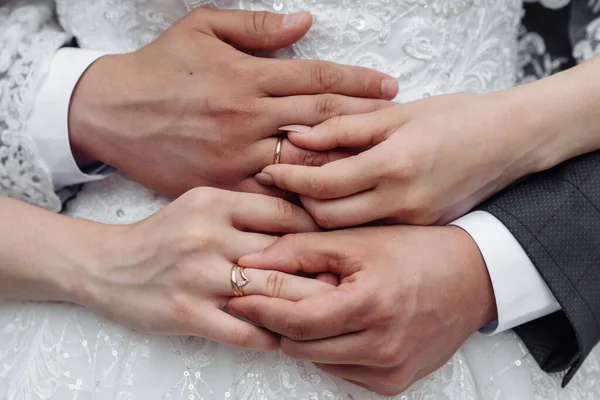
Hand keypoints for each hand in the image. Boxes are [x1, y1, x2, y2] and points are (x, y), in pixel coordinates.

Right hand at [69, 8, 396, 196]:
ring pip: (303, 160)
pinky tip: (331, 201)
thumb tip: (305, 23)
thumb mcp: (201, 29)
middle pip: (322, 119)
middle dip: (365, 120)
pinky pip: (271, 196)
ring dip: (344, 162)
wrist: (111, 112)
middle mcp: (247, 116)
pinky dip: (302, 198)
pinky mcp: (221, 185)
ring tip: (378, 164)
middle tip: (398, 126)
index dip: (359, 81)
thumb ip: (255, 27)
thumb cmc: (158, 68)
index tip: (389, 88)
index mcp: (247, 75)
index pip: (318, 77)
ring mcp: (235, 154)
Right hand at [72, 187, 333, 350]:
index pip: (284, 213)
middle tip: (352, 284)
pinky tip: (291, 339)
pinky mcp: (186, 314)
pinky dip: (272, 336)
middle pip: (283, 255)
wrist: (107, 264)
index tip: (342, 245)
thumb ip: (246, 210)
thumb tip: (301, 220)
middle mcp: (208, 236)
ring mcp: (197, 277)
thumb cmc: (164, 235)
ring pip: (269, 294)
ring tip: (333, 313)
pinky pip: (243, 331)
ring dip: (305, 307)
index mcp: (216, 203)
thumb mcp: (202, 205)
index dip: (319, 230)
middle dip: (322, 272)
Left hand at [229, 226, 496, 394]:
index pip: (297, 321)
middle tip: (269, 299)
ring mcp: (391, 370)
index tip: (239, 297)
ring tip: (311, 305)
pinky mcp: (395, 383)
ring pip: (318, 361)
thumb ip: (300, 250)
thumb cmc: (416, 252)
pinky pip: (342, 371)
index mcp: (372, 306)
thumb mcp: (357, 240)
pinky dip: (330, 349)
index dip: (262, 310)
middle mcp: (383, 347)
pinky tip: (340, 323)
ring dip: (304, 336)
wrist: (472, 278)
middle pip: (302, 347)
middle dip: (278, 323)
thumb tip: (249, 262)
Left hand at [256, 92, 547, 226]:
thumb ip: (344, 127)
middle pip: (327, 219)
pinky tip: (340, 206)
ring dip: (319, 218)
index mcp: (395, 166)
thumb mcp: (399, 114)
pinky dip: (347, 224)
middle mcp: (402, 203)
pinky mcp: (420, 229)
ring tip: (304, 198)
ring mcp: (413, 222)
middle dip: (297, 205)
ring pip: (346, 233)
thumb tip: (297, 136)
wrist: (511, 143)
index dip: (289, 179)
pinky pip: (371, 234)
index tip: (269, 170)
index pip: (323, 185)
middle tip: (281, 188)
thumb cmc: (459, 118)